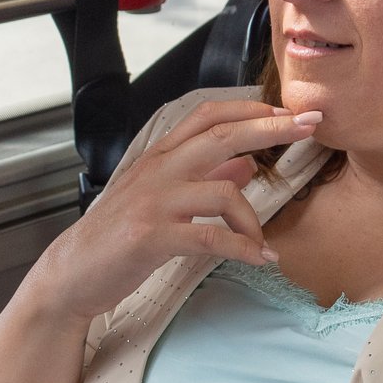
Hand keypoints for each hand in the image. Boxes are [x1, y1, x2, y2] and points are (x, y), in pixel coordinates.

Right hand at [25, 99, 319, 324]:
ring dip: (254, 220)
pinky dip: (243, 249)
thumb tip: (247, 165)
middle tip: (310, 126)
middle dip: (271, 129)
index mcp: (159, 156)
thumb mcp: (160, 198)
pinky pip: (211, 238)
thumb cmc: (118, 235)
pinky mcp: (151, 237)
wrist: (72, 272)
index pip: (208, 116)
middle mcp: (158, 170)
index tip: (288, 112)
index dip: (250, 109)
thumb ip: (204, 178)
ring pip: (223, 193)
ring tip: (262, 244)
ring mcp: (154, 202)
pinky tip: (259, 259)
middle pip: (222, 136)